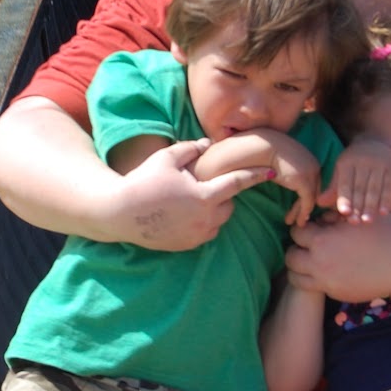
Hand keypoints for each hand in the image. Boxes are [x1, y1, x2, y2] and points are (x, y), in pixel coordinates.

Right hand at [116, 139, 269, 250]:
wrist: (120, 213)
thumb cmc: (143, 181)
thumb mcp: (166, 158)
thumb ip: (191, 149)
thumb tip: (208, 144)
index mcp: (204, 196)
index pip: (237, 184)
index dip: (254, 176)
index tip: (270, 171)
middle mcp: (205, 219)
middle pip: (229, 205)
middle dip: (222, 194)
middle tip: (203, 185)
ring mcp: (197, 235)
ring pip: (218, 221)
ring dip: (213, 210)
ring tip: (191, 199)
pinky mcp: (187, 245)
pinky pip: (205, 232)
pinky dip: (202, 223)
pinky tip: (183, 213)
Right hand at [268, 136, 321, 226]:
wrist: (261, 148)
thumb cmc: (264, 153)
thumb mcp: (280, 163)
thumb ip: (287, 172)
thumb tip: (282, 177)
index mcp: (309, 158)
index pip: (313, 181)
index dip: (307, 195)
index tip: (300, 207)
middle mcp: (315, 164)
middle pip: (315, 190)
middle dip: (307, 206)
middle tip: (300, 219)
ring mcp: (312, 173)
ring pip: (313, 198)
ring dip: (304, 212)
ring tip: (297, 223)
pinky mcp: (305, 182)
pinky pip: (307, 202)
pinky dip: (303, 213)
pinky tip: (297, 221)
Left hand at [286, 217, 390, 300]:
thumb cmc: (384, 233)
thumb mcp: (358, 216)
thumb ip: (335, 214)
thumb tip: (320, 216)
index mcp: (322, 241)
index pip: (295, 233)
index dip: (302, 229)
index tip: (309, 229)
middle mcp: (319, 263)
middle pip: (290, 257)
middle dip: (296, 249)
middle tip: (306, 246)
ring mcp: (327, 282)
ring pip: (295, 277)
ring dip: (299, 268)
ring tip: (310, 261)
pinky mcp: (336, 294)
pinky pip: (313, 288)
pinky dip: (313, 280)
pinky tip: (325, 272)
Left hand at [319, 139, 390, 223]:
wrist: (375, 144)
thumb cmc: (353, 163)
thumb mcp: (341, 171)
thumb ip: (333, 187)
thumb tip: (319, 203)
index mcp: (347, 162)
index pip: (345, 183)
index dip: (345, 198)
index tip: (344, 212)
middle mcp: (362, 162)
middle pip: (360, 188)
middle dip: (357, 206)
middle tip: (355, 222)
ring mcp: (378, 164)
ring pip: (374, 188)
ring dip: (371, 206)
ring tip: (367, 221)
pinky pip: (388, 186)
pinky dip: (385, 200)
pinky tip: (383, 212)